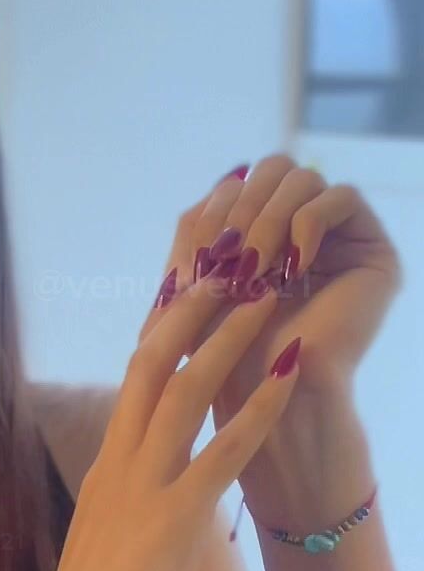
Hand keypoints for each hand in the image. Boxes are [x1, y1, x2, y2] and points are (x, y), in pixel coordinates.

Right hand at [25, 269, 299, 570]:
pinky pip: (220, 452)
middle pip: (154, 359)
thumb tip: (138, 477)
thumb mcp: (103, 535)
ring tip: (267, 292)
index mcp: (107, 462)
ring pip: (187, 390)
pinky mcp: (173, 523)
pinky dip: (259, 409)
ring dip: (229, 337)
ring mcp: (144, 487)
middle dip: (194, 304)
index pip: (137, 371)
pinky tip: (290, 376)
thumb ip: (122, 496)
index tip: (197, 275)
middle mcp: (121, 460)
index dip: (168, 320)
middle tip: (231, 256)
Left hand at [137, 154, 402, 432]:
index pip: (237, 184)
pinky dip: (307, 225)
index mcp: (264, 232)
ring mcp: (342, 238)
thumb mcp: (196, 282)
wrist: (269, 402)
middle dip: (242, 211)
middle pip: (272, 169)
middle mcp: (305, 229)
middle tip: (230, 261)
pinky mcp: (374, 251)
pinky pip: (341, 197)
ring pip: (303, 179)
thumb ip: (201, 229)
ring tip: (256, 270)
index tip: (198, 260)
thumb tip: (225, 177)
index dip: (213, 211)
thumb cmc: (227, 352)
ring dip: (269, 221)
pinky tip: (293, 270)